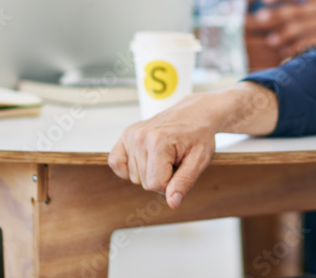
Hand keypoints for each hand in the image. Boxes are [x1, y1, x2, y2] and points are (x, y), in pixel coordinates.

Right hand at [108, 82, 278, 207]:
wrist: (196, 113)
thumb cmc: (200, 134)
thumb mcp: (199, 160)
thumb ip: (184, 182)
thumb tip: (172, 202)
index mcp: (158, 141)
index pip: (155, 184)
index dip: (171, 184)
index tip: (181, 168)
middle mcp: (140, 136)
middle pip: (144, 182)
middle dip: (162, 177)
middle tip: (175, 159)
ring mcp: (131, 134)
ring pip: (134, 176)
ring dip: (151, 170)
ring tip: (166, 154)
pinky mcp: (126, 134)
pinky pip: (116, 162)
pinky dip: (129, 166)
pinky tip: (146, 159)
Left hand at [244, 0, 315, 61]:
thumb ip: (307, 6)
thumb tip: (275, 8)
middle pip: (298, 9)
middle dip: (277, 14)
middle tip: (260, 19)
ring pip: (304, 27)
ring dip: (285, 34)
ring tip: (270, 41)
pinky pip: (312, 42)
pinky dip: (297, 47)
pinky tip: (285, 52)